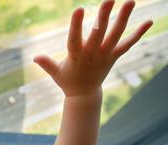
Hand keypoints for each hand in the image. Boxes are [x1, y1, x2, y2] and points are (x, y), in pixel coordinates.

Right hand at [33, 0, 152, 96]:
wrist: (84, 94)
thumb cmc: (67, 80)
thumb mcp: (56, 73)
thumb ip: (47, 64)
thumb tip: (35, 58)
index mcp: (76, 57)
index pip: (75, 39)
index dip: (76, 25)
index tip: (78, 9)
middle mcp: (92, 55)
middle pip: (99, 33)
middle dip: (104, 16)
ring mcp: (105, 55)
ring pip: (116, 35)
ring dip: (124, 18)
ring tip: (130, 1)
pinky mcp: (114, 57)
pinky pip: (128, 44)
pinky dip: (138, 33)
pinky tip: (149, 21)